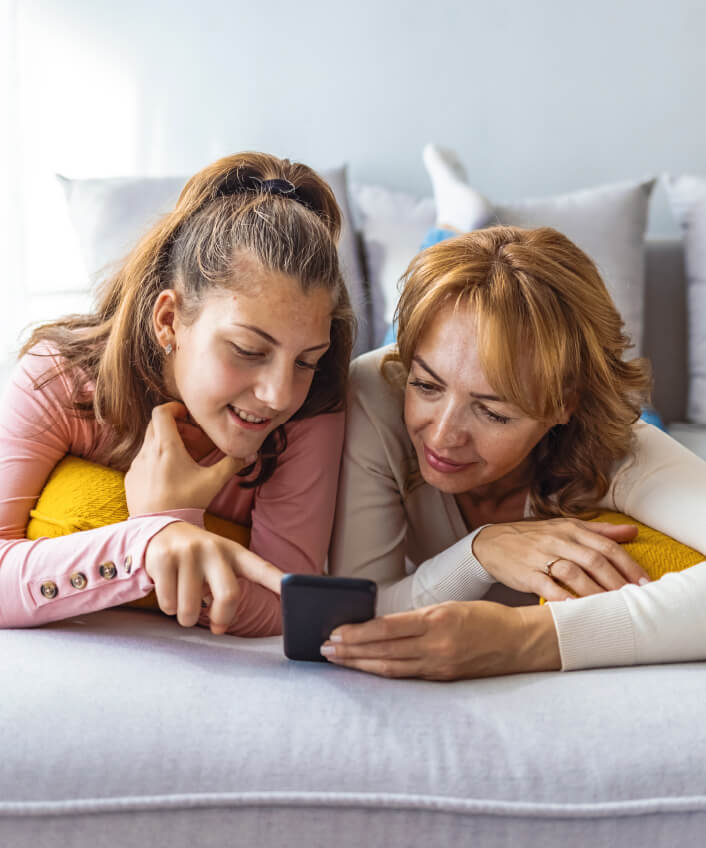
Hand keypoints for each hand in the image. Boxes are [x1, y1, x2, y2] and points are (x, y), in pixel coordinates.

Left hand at [126, 402, 256, 514]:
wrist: (159, 529)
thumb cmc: (186, 503)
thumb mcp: (213, 482)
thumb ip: (232, 464)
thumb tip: (250, 454)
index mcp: (166, 446)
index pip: (162, 411)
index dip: (174, 408)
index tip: (187, 416)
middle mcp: (147, 452)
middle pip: (156, 425)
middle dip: (175, 427)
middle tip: (192, 440)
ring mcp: (136, 465)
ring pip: (149, 444)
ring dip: (165, 445)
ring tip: (182, 461)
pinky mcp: (131, 479)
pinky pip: (142, 461)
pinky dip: (155, 461)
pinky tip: (168, 477)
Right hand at [145, 522, 282, 633]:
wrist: (161, 531)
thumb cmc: (199, 559)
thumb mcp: (221, 564)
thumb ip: (229, 591)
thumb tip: (222, 627)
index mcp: (234, 552)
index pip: (261, 568)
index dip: (278, 581)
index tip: (295, 591)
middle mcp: (214, 549)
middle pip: (229, 596)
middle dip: (221, 618)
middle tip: (216, 625)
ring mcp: (188, 552)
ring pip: (190, 608)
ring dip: (187, 618)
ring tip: (185, 603)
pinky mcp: (164, 558)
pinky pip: (168, 603)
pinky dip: (168, 607)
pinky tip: (169, 589)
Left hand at [320, 601, 559, 679]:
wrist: (521, 643)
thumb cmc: (485, 618)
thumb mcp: (449, 607)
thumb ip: (417, 618)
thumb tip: (379, 626)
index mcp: (438, 620)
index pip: (387, 628)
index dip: (358, 633)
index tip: (335, 633)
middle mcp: (437, 646)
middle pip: (383, 651)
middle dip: (350, 650)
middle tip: (324, 649)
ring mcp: (441, 666)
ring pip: (391, 668)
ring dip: (360, 664)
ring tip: (337, 660)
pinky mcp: (445, 679)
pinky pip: (407, 676)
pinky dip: (383, 672)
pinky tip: (367, 669)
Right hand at [473, 518, 648, 600]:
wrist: (492, 542)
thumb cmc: (534, 537)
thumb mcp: (565, 527)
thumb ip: (599, 531)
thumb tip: (631, 533)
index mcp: (571, 529)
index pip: (606, 546)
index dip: (628, 565)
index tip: (645, 583)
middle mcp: (558, 540)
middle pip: (594, 560)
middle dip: (617, 581)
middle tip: (634, 600)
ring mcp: (541, 556)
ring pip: (573, 572)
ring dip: (595, 592)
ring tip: (611, 608)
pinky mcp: (526, 572)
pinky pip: (547, 585)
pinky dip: (562, 597)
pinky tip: (576, 608)